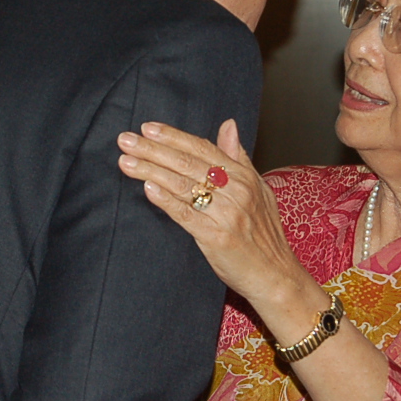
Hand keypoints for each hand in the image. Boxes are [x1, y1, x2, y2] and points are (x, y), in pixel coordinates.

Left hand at [117, 120, 318, 319]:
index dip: (173, 136)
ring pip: (182, 186)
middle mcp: (236, 191)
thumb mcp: (259, 189)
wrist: (275, 275)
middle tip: (125, 140)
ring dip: (150, 171)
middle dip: (153, 149)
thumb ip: (239, 157)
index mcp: (243, 176)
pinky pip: (186, 215)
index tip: (148, 127)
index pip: (203, 148)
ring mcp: (227, 214)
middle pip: (187, 164)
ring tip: (126, 162)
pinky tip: (147, 189)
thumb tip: (228, 125)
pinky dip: (166, 200)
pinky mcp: (217, 237)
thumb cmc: (263, 234)